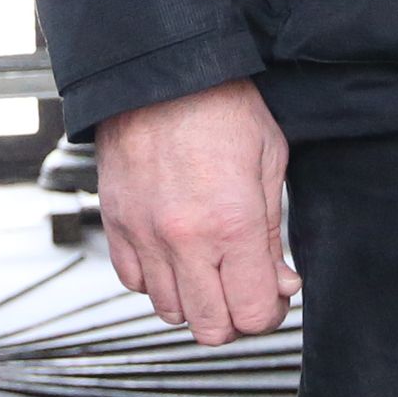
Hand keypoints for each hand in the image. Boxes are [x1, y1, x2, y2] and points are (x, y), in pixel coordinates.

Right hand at [97, 78, 297, 342]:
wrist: (159, 68)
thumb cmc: (220, 104)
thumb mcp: (268, 160)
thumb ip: (273, 233)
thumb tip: (281, 283)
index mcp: (233, 224)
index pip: (252, 314)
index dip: (269, 313)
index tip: (273, 294)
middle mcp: (184, 239)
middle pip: (210, 328)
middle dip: (234, 318)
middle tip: (243, 289)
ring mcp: (144, 234)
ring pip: (169, 312)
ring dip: (194, 301)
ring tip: (209, 268)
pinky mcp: (116, 223)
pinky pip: (133, 282)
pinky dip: (156, 280)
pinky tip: (174, 254)